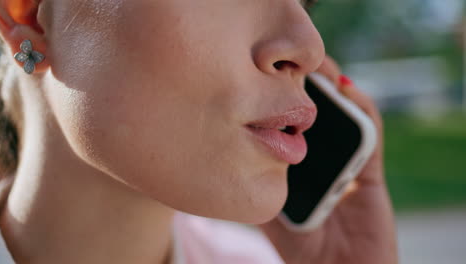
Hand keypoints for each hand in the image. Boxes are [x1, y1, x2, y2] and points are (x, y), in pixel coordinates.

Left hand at [258, 57, 397, 263]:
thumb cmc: (302, 253)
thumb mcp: (268, 214)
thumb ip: (252, 186)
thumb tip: (218, 158)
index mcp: (300, 166)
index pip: (292, 123)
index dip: (283, 98)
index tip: (265, 76)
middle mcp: (324, 160)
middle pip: (319, 113)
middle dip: (307, 85)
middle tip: (290, 63)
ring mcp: (348, 163)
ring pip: (345, 115)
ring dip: (335, 87)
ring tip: (319, 67)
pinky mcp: (371, 173)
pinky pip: (370, 135)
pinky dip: (362, 110)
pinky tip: (345, 91)